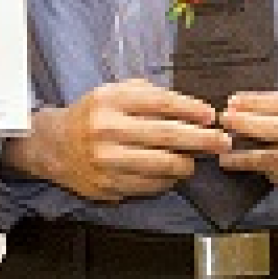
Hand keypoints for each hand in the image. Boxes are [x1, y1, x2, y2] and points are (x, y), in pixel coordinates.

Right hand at [2, 81, 231, 203]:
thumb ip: (149, 96)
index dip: (191, 110)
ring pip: (162, 165)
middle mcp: (107, 130)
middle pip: (166, 136)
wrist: (54, 146)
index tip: (211, 116)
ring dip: (187, 163)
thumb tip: (192, 110)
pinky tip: (172, 173)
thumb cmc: (94, 116)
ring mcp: (107, 161)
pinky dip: (168, 180)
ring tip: (195, 159)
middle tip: (223, 142)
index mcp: (111, 101)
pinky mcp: (108, 185)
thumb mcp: (114, 93)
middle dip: (201, 139)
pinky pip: (150, 185)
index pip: (161, 103)